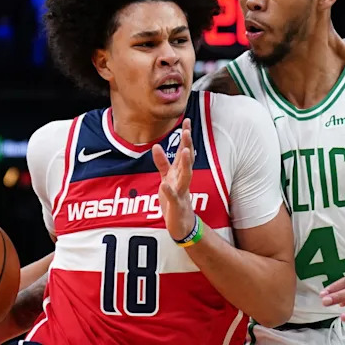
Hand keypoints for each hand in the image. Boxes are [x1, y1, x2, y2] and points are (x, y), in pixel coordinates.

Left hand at [152, 118, 196, 240]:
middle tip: (187, 130)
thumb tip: (156, 145)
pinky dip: (169, 191)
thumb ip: (162, 163)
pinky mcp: (176, 204)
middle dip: (187, 145)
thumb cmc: (174, 199)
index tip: (186, 120)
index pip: (183, 151)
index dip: (185, 136)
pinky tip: (165, 185)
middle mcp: (182, 179)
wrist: (181, 223)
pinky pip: (172, 197)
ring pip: (186, 176)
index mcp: (179, 172)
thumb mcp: (166, 178)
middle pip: (186, 160)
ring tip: (187, 151)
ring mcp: (181, 191)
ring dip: (186, 164)